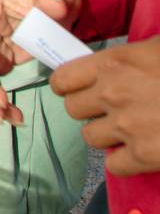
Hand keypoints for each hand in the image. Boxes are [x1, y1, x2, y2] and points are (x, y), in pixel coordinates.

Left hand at [52, 37, 159, 176]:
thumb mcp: (157, 48)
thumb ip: (128, 59)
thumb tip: (105, 67)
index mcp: (114, 63)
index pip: (63, 79)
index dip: (69, 86)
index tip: (79, 90)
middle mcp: (113, 94)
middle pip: (73, 110)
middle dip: (90, 110)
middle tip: (110, 109)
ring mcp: (128, 126)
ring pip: (91, 137)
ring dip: (107, 135)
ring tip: (130, 129)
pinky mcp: (146, 155)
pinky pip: (115, 165)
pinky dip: (126, 161)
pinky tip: (142, 150)